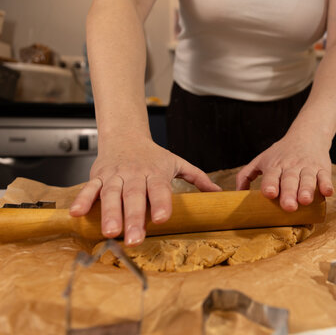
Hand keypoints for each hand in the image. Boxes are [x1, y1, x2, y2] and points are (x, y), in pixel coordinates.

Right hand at [69, 136, 220, 245]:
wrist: (125, 135)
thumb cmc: (153, 155)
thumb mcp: (177, 162)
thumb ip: (197, 178)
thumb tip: (219, 193)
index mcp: (155, 173)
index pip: (159, 189)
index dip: (160, 203)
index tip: (160, 219)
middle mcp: (135, 175)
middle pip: (134, 197)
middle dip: (133, 218)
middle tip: (134, 239)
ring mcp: (115, 176)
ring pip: (111, 195)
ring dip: (109, 214)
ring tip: (110, 232)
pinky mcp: (98, 176)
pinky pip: (90, 188)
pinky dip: (83, 200)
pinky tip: (77, 214)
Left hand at [236, 134, 333, 210]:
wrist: (307, 134)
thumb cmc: (281, 152)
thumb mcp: (261, 159)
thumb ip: (246, 175)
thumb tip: (236, 193)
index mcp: (275, 166)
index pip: (271, 176)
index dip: (270, 184)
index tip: (269, 194)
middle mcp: (291, 167)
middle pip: (289, 181)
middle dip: (288, 193)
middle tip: (288, 206)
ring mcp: (307, 168)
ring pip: (307, 179)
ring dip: (307, 190)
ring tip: (305, 200)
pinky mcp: (322, 168)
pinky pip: (325, 177)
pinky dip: (326, 184)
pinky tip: (327, 192)